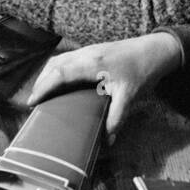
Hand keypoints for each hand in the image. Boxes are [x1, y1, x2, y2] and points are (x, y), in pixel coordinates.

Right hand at [28, 33, 181, 133]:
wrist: (156, 49)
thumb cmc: (143, 70)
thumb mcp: (130, 96)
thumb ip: (117, 117)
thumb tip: (107, 140)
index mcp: (91, 63)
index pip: (60, 73)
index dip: (44, 87)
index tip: (33, 101)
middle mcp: (86, 54)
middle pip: (54, 64)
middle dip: (41, 81)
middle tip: (34, 100)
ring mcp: (88, 50)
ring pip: (60, 59)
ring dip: (48, 74)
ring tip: (43, 91)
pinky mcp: (93, 50)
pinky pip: (68, 58)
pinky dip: (58, 69)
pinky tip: (61, 81)